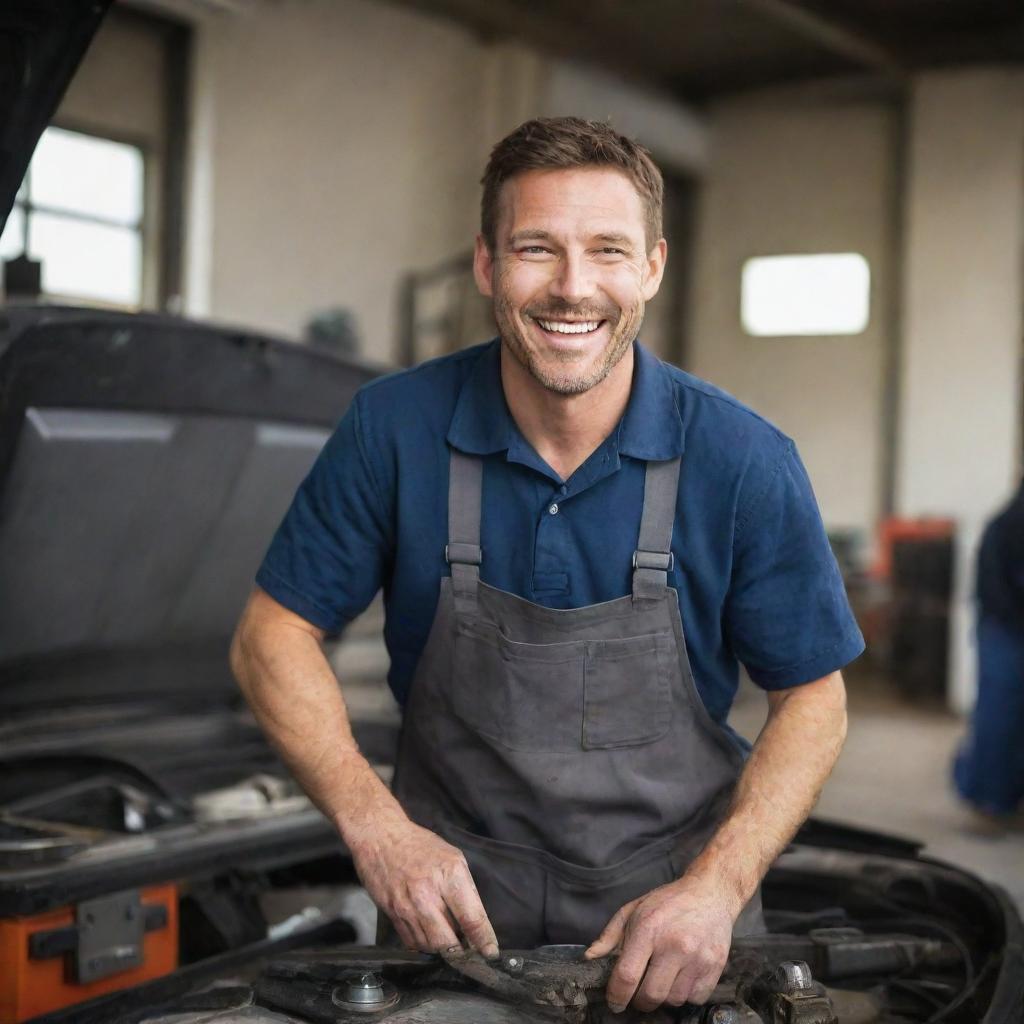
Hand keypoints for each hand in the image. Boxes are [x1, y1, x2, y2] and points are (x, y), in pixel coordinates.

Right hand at [348, 817, 498, 957]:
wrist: (380, 838)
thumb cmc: (420, 846)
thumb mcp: (453, 857)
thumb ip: (465, 889)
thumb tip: (474, 921)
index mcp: (449, 875)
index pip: (472, 918)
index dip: (484, 940)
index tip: (491, 952)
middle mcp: (428, 894)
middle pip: (449, 942)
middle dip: (462, 953)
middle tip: (470, 952)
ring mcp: (407, 907)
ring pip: (430, 946)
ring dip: (443, 949)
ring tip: (450, 941)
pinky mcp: (392, 915)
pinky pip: (412, 943)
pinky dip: (424, 944)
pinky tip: (431, 935)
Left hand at [584, 876, 733, 1012]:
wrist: (710, 893)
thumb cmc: (669, 902)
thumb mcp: (634, 909)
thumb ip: (610, 936)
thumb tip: (590, 957)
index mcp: (649, 929)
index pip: (627, 975)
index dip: (617, 996)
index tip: (615, 1002)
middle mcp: (674, 945)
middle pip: (651, 995)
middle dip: (640, 1001)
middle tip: (639, 993)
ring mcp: (697, 957)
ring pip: (674, 1000)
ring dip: (664, 997)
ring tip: (662, 979)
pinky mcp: (715, 966)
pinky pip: (695, 998)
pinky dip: (686, 995)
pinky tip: (681, 977)